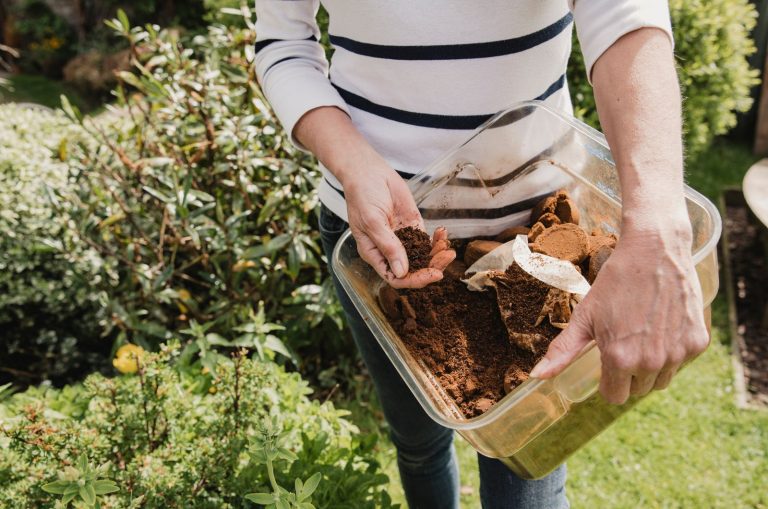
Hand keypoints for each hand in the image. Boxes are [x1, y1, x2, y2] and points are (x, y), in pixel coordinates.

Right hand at [343, 162, 454, 288]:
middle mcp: (389, 250)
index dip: (414, 280)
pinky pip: (427, 240)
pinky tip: (443, 233)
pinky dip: (437, 240)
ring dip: (437, 255)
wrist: (369, 172)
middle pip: (412, 270)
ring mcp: (402, 239)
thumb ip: (388, 246)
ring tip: (448, 248)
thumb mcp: (372, 222)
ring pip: (422, 256)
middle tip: (447, 257)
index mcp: (374, 254)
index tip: (432, 274)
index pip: (395, 277)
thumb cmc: (362, 196)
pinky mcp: (412, 226)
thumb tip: (401, 272)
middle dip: (431, 267)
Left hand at [529, 221, 708, 403]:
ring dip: (652, 366)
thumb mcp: (585, 316)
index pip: (614, 396)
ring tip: (643, 334)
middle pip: (637, 390)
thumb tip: (537, 377)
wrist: (655, 251)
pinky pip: (682, 362)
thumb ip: (563, 351)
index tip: (607, 359)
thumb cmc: (615, 282)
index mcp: (619, 359)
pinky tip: (663, 326)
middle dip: (629, 373)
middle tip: (625, 340)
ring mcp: (678, 354)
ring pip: (661, 380)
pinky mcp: (697, 342)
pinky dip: (673, 351)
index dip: (608, 380)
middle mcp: (651, 362)